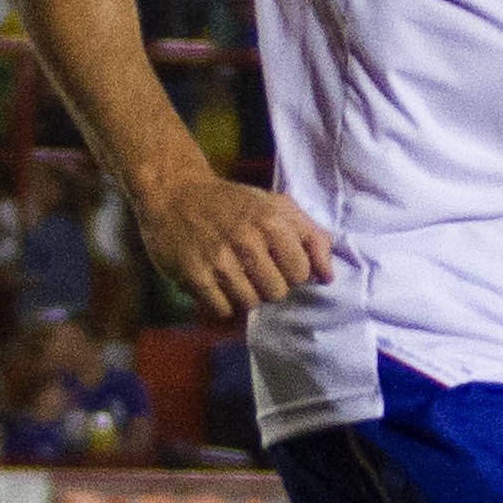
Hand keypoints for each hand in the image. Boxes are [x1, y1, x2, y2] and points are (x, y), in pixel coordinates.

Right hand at [134, 166, 332, 318]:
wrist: (175, 193)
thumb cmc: (233, 202)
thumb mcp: (275, 206)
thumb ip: (310, 236)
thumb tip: (328, 276)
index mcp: (271, 221)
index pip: (302, 274)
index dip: (292, 271)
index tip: (277, 261)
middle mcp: (246, 240)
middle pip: (277, 293)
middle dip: (269, 285)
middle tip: (253, 268)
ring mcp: (218, 260)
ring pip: (250, 304)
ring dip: (245, 294)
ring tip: (234, 274)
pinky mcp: (193, 275)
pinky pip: (222, 310)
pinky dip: (222, 301)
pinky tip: (216, 282)